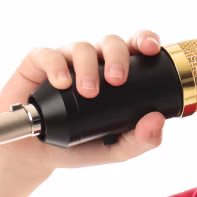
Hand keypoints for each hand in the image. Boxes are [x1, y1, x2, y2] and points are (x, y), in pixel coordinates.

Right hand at [0, 30, 169, 178]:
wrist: (37, 156)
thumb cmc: (80, 147)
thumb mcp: (116, 150)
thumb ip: (141, 140)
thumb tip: (158, 121)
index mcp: (117, 74)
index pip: (135, 47)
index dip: (144, 40)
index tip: (151, 49)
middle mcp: (94, 62)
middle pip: (111, 42)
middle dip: (117, 56)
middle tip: (117, 80)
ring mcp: (66, 61)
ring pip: (81, 47)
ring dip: (88, 66)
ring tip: (87, 92)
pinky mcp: (37, 64)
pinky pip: (48, 55)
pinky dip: (56, 67)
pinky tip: (61, 83)